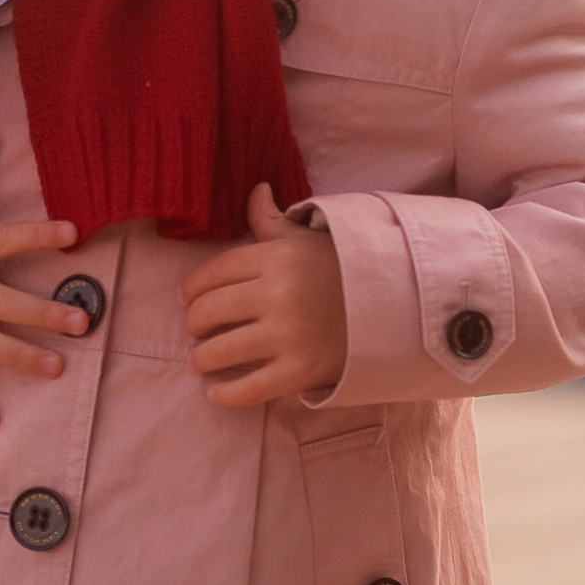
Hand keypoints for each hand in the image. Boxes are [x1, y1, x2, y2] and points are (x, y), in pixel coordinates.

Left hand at [182, 183, 347, 406]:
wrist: (398, 305)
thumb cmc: (344, 269)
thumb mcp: (307, 238)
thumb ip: (272, 220)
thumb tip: (256, 190)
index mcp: (276, 257)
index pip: (215, 272)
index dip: (194, 287)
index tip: (186, 297)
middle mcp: (278, 294)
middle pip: (211, 310)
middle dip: (195, 322)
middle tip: (196, 329)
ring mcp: (289, 335)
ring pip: (223, 350)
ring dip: (203, 358)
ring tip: (201, 360)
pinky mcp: (302, 371)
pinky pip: (252, 388)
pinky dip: (227, 394)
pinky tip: (215, 393)